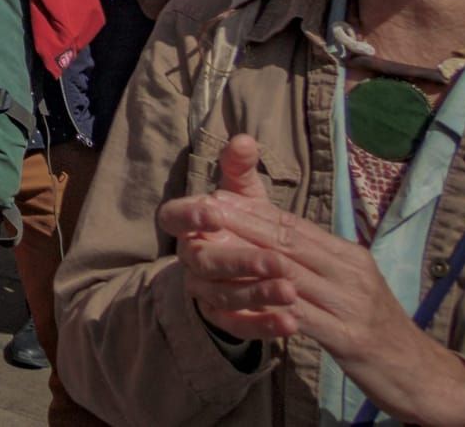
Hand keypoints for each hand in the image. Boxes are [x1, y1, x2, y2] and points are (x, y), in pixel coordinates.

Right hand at [158, 137, 299, 342]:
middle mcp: (192, 259)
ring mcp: (205, 291)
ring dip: (256, 293)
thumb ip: (240, 170)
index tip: (212, 212)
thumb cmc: (246, 228)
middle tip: (278, 261)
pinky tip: (291, 323)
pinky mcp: (222, 319)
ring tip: (292, 292)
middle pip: (206, 261)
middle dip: (241, 260)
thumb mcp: (246, 198)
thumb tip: (243, 140)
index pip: (173, 217)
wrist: (250, 274)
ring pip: (223, 294)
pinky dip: (262, 325)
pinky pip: (237, 325)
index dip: (188, 216)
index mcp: (191, 226)